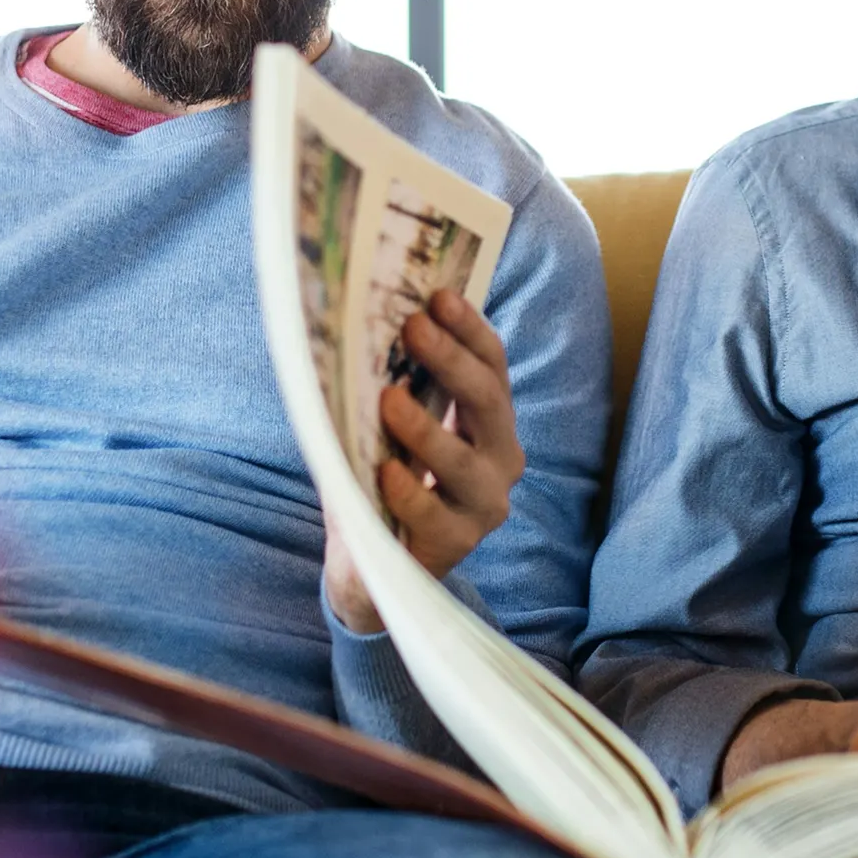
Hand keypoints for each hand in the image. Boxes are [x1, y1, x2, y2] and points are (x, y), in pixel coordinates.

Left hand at [323, 291, 525, 633]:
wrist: (370, 561)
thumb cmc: (380, 476)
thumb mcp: (389, 424)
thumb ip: (393, 383)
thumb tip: (358, 323)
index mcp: (488, 420)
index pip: (491, 364)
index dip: (469, 328)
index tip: (438, 296)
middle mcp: (500, 457)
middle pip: (486, 402)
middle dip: (450, 361)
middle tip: (412, 327)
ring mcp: (484, 504)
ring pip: (464, 462)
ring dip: (426, 428)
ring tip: (389, 398)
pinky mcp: (457, 545)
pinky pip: (433, 516)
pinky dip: (409, 493)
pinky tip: (384, 472)